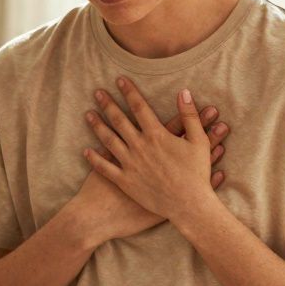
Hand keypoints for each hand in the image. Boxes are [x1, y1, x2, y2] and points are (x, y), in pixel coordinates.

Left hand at [84, 77, 216, 225]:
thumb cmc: (197, 173)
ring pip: (108, 141)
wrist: (188, 205)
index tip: (119, 80)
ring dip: (97, 126)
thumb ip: (190, 116)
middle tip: (97, 92)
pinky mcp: (125, 182)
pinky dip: (94, 159)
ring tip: (88, 114)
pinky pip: (105, 168)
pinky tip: (86, 151)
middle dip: (107, 104)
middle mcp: (139, 147)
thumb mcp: (199, 141)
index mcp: (156, 135)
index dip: (129, 91)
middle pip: (119, 120)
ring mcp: (130, 164)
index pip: (139, 107)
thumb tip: (183, 92)